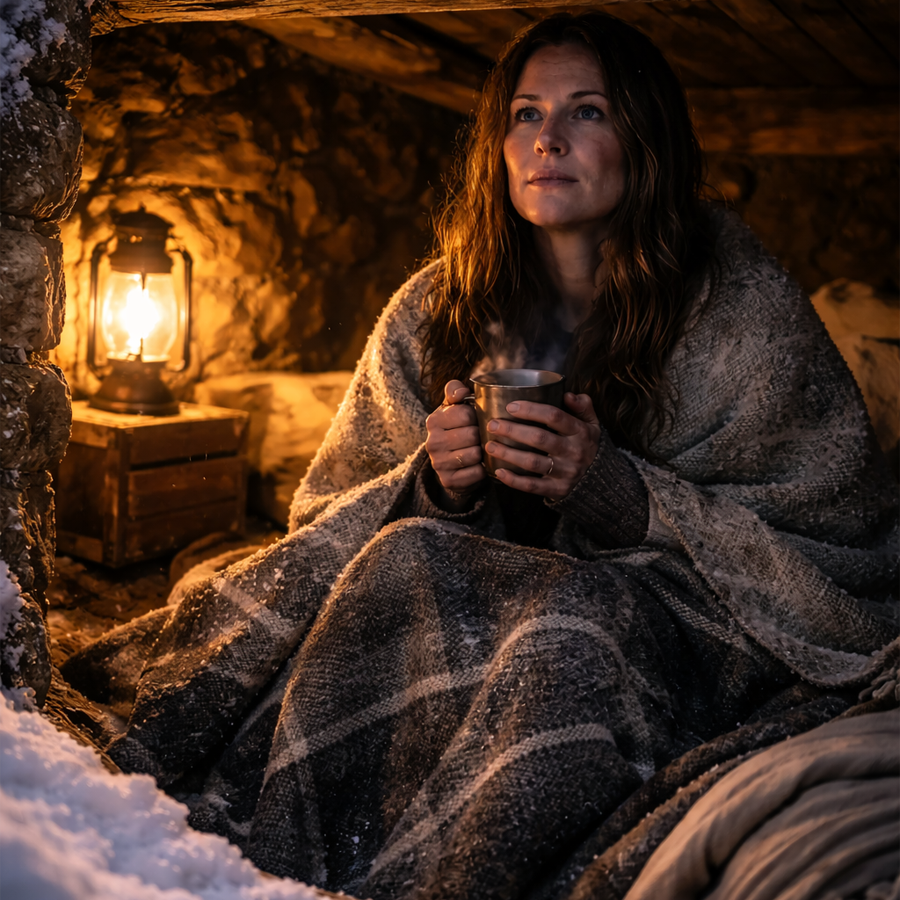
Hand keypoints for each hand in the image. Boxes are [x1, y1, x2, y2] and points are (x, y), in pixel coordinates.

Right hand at [425, 380, 486, 497]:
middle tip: (481, 437)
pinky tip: (480, 464)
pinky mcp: (448, 480)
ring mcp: (438, 463)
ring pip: (475, 454)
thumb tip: (461, 391)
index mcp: (434, 421)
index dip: (477, 417)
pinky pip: (476, 472)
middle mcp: (432, 442)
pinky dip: (483, 469)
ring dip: (483, 452)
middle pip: (472, 435)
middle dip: (481, 435)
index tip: (476, 420)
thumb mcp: (453, 408)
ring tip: (481, 450)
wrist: (450, 464)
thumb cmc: (456, 429)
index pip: (465, 414)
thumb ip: (455, 391)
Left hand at [485, 392, 600, 500]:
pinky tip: (499, 472)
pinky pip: (533, 486)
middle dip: (513, 430)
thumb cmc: (587, 445)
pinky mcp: (557, 490)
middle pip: (539, 439)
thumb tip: (568, 394)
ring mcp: (565, 472)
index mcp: (580, 432)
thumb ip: (583, 406)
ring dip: (508, 454)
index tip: (511, 406)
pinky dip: (514, 480)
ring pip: (533, 462)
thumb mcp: (592, 424)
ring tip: (489, 446)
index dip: (531, 410)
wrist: (601, 480)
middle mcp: (573, 452)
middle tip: (492, 425)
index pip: (555, 417)